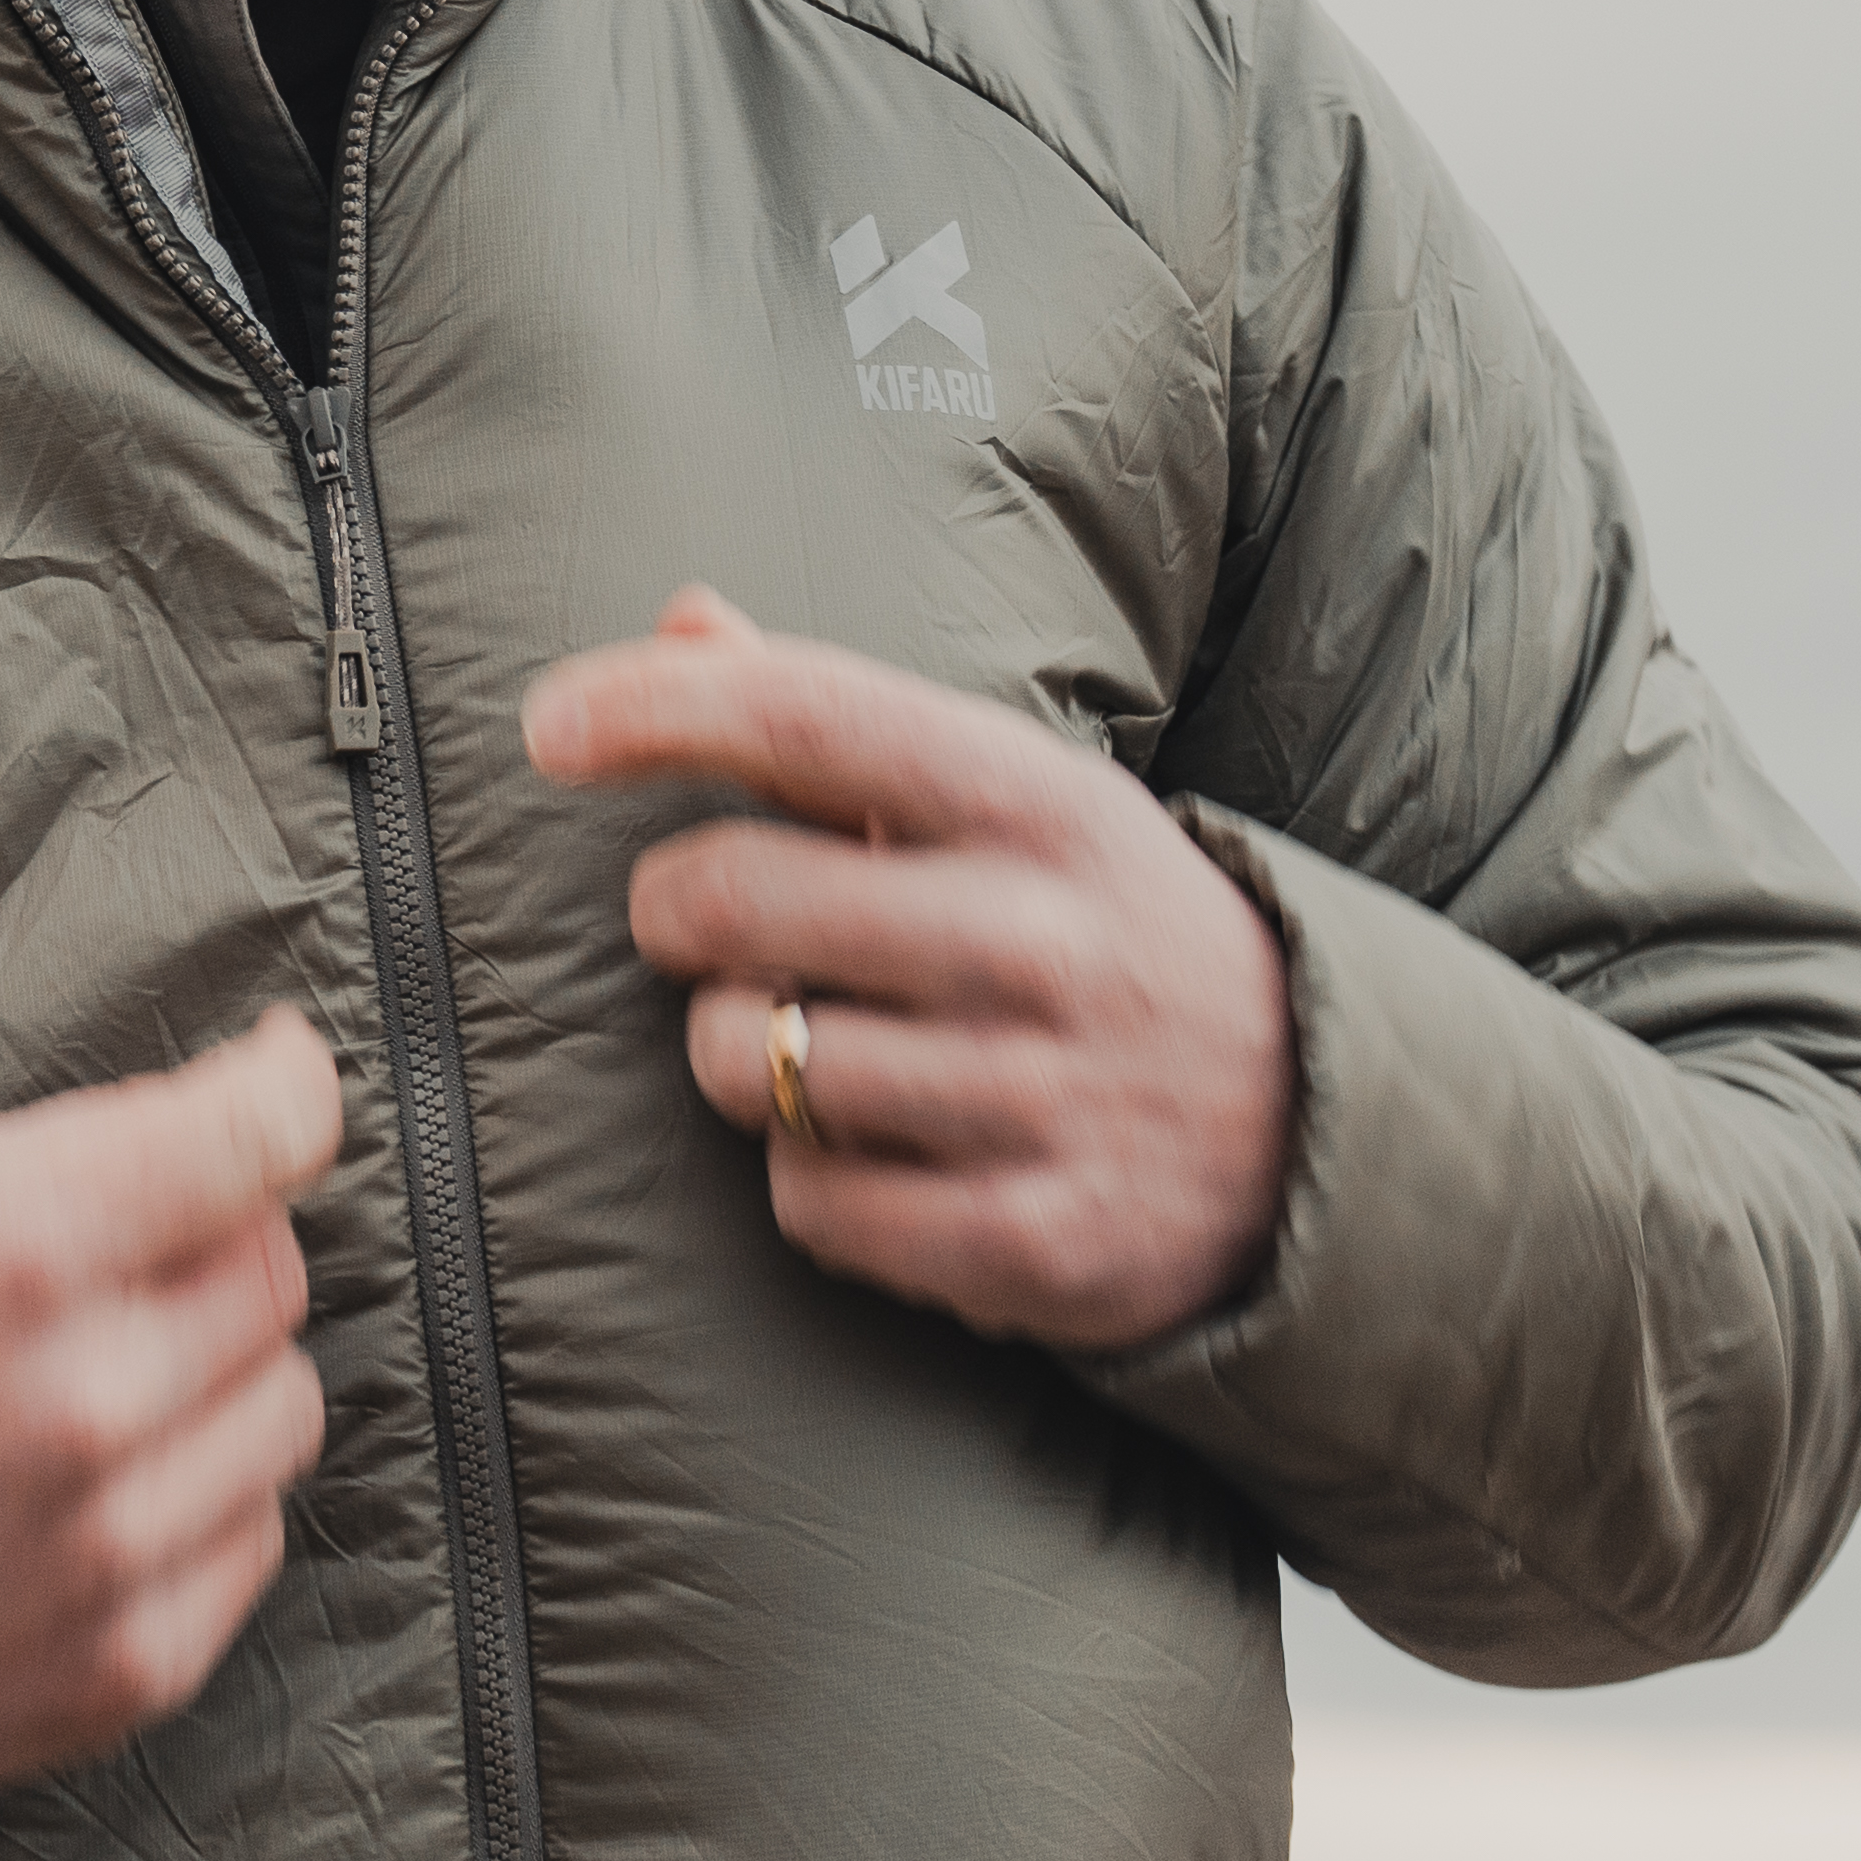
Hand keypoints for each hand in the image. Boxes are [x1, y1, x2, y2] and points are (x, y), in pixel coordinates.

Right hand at [0, 1008, 343, 1796]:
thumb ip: (124, 1135)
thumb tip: (294, 1081)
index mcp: (22, 1244)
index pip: (258, 1135)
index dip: (286, 1097)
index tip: (278, 1087)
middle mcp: (82, 1398)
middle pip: (278, 1278)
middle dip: (212, 1270)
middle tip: (110, 1302)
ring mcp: (112, 1543)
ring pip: (286, 1412)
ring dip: (218, 1399)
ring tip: (99, 1414)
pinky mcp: (133, 1660)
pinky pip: (256, 1536)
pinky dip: (196, 1516)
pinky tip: (93, 1509)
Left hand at [520, 588, 1288, 1355]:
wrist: (1313, 1121)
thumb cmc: (1099, 931)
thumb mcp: (1007, 801)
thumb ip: (832, 721)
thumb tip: (679, 620)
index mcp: (1036, 801)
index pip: (807, 720)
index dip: (651, 710)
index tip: (547, 723)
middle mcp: (1042, 940)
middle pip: (735, 902)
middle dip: (672, 914)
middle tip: (699, 926)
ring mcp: (1041, 1097)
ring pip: (753, 1063)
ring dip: (740, 1054)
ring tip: (814, 1043)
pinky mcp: (1033, 1240)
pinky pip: (807, 1205)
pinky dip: (805, 1179)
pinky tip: (874, 1149)